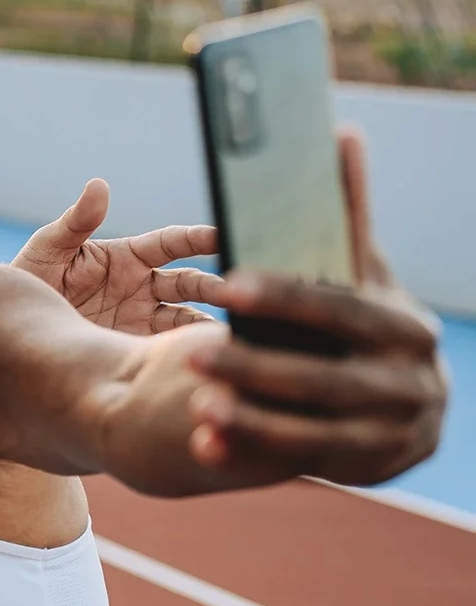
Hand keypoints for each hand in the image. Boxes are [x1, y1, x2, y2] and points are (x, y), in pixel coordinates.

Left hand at [14, 178, 226, 334]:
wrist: (9, 328)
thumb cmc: (27, 279)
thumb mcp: (48, 249)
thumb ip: (76, 222)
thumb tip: (98, 185)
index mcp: (127, 257)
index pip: (173, 243)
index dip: (199, 238)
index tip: (224, 235)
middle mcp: (141, 287)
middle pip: (192, 284)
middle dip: (217, 286)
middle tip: (238, 292)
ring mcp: (140, 320)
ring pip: (187, 319)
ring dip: (210, 323)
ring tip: (234, 332)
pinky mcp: (131, 349)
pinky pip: (166, 350)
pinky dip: (186, 353)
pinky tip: (206, 360)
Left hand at [184, 129, 444, 483]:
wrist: (410, 404)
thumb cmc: (370, 324)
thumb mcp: (364, 276)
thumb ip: (346, 217)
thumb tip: (338, 135)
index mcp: (407, 326)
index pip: (341, 308)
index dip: (284, 296)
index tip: (225, 283)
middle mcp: (411, 382)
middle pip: (324, 374)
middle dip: (259, 364)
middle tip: (193, 351)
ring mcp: (392, 433)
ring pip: (312, 427)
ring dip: (252, 416)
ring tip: (196, 401)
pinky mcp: (365, 470)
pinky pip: (297, 463)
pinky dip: (249, 452)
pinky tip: (204, 444)